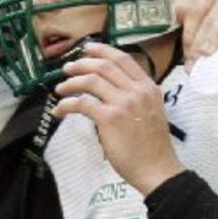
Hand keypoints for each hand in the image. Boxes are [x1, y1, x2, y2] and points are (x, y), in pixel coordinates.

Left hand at [54, 42, 184, 195]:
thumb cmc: (153, 148)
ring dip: (71, 82)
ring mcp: (123, 103)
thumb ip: (135, 99)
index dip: (102, 50)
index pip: (123, 59)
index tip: (86, 49)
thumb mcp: (151, 113)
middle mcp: (137, 91)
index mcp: (148, 87)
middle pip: (104, 66)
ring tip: (60, 88)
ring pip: (91, 81)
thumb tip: (109, 93)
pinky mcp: (109, 118)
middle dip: (82, 64)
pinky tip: (60, 110)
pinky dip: (67, 104)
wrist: (157, 169)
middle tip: (67, 68)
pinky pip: (82, 103)